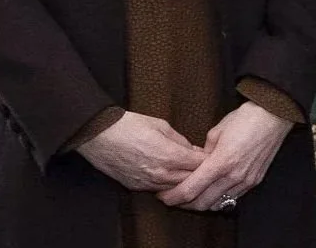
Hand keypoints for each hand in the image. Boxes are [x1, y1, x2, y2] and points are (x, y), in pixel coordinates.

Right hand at [76, 111, 206, 191]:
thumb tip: (191, 149)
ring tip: (190, 172)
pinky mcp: (136, 187)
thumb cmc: (130, 126)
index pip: (198, 164)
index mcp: (168, 155)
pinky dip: (168, 185)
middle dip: (199, 173)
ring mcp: (147, 183)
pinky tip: (172, 176)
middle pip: (189, 180)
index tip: (214, 154)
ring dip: (184, 181)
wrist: (101, 136)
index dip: (208, 159)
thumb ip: (179, 140)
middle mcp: (159, 173)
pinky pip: (158, 190)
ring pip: (174, 189)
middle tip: (206, 165)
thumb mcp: (161, 125)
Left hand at [157, 101, 291, 211]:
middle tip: (174, 196)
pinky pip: (232, 198)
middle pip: (201, 203)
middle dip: (184, 203)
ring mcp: (245, 181)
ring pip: (216, 204)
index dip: (173, 197)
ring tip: (193, 194)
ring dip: (202, 202)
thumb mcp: (217, 130)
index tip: (163, 195)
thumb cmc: (246, 117)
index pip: (190, 190)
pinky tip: (213, 190)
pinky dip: (219, 198)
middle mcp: (233, 176)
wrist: (275, 115)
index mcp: (221, 161)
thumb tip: (197, 162)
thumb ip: (204, 151)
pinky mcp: (254, 181)